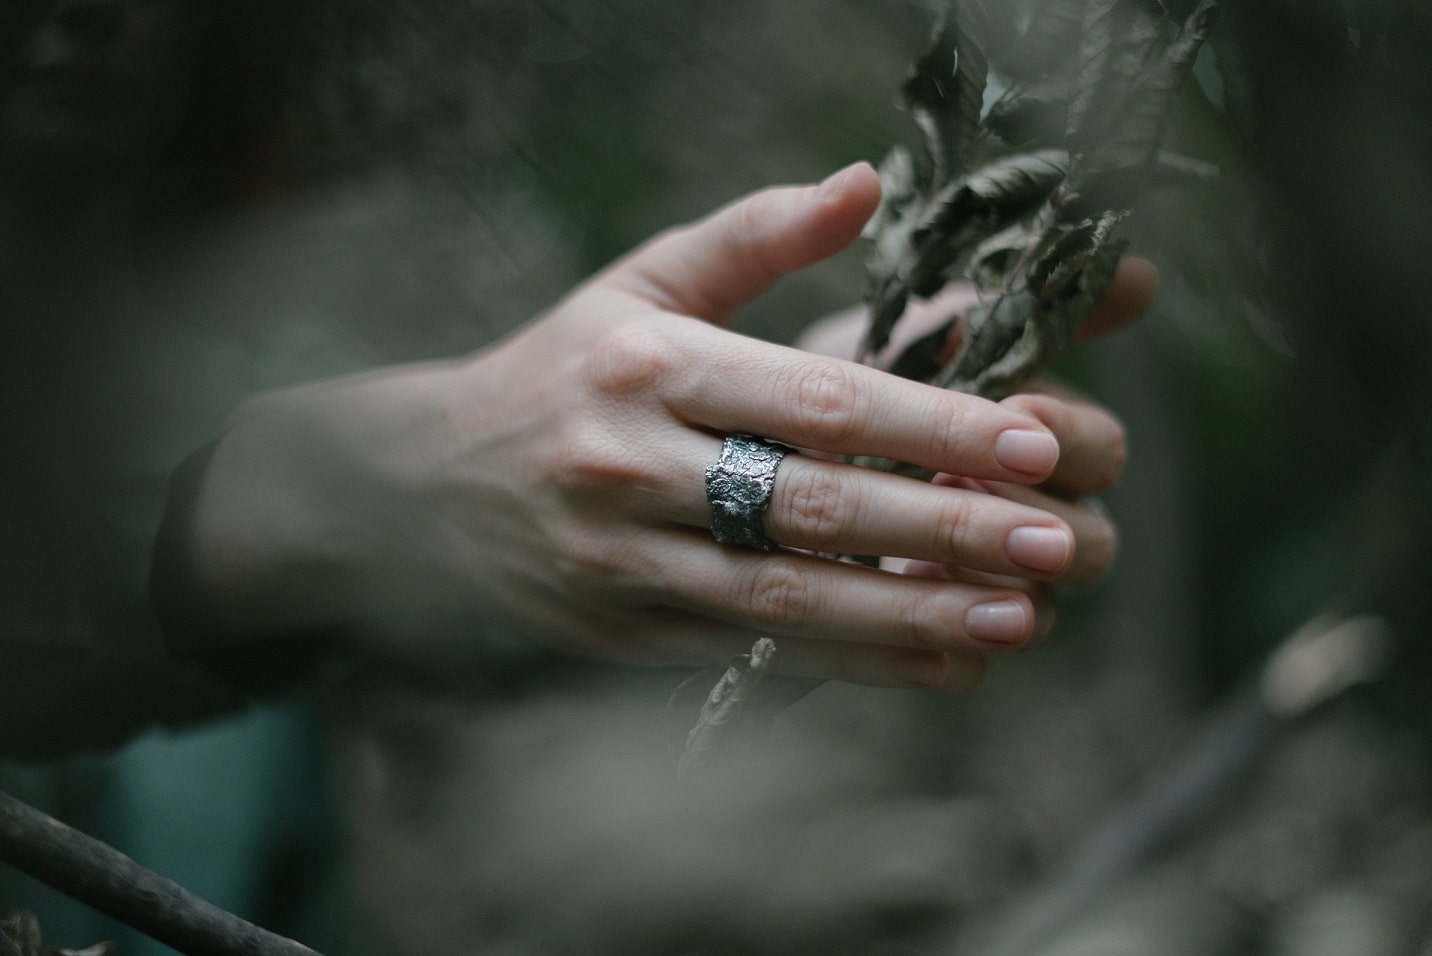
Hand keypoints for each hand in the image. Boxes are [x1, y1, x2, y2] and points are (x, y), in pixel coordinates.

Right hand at [174, 164, 1148, 691]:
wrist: (422, 489)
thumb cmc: (556, 370)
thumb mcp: (638, 283)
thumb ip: (755, 237)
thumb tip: (866, 182)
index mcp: (650, 362)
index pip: (813, 397)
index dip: (930, 421)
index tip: (1037, 435)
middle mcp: (634, 464)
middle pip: (812, 504)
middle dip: (945, 526)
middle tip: (1060, 538)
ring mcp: (625, 560)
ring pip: (787, 597)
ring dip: (913, 615)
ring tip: (1021, 620)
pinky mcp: (625, 631)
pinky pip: (755, 651)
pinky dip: (856, 663)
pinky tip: (943, 666)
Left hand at [798, 258, 1156, 644]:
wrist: (728, 441)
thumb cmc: (828, 365)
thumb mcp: (901, 316)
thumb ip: (1009, 294)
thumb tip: (1138, 275)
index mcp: (1034, 438)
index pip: (1099, 450)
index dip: (1070, 436)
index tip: (1021, 413)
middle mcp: (1023, 517)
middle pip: (1088, 542)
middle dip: (1041, 521)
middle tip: (970, 491)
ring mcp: (981, 585)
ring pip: (1034, 611)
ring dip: (1000, 589)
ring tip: (937, 560)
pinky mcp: (927, 636)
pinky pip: (967, 664)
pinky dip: (954, 648)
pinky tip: (919, 626)